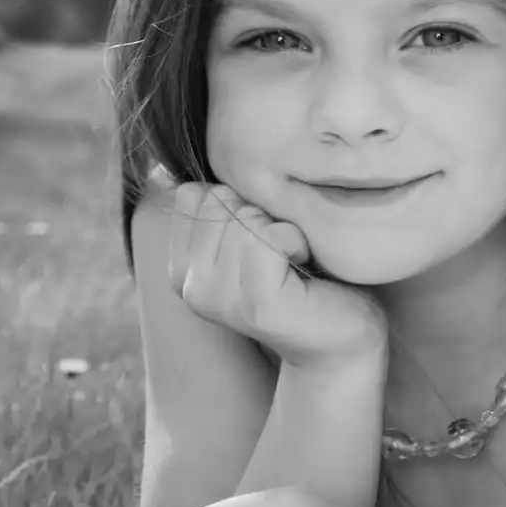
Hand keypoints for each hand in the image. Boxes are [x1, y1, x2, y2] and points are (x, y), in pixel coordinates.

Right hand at [166, 181, 387, 369]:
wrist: (343, 340)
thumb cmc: (308, 280)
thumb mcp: (256, 237)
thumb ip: (222, 208)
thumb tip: (162, 166)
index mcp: (183, 267)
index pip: (194, 194)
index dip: (242, 204)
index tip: (264, 241)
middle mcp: (190, 284)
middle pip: (220, 200)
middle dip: (264, 216)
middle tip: (284, 256)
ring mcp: (218, 297)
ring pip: (246, 217)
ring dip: (285, 231)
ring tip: (295, 265)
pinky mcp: (255, 303)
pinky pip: (270, 237)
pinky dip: (297, 242)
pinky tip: (304, 270)